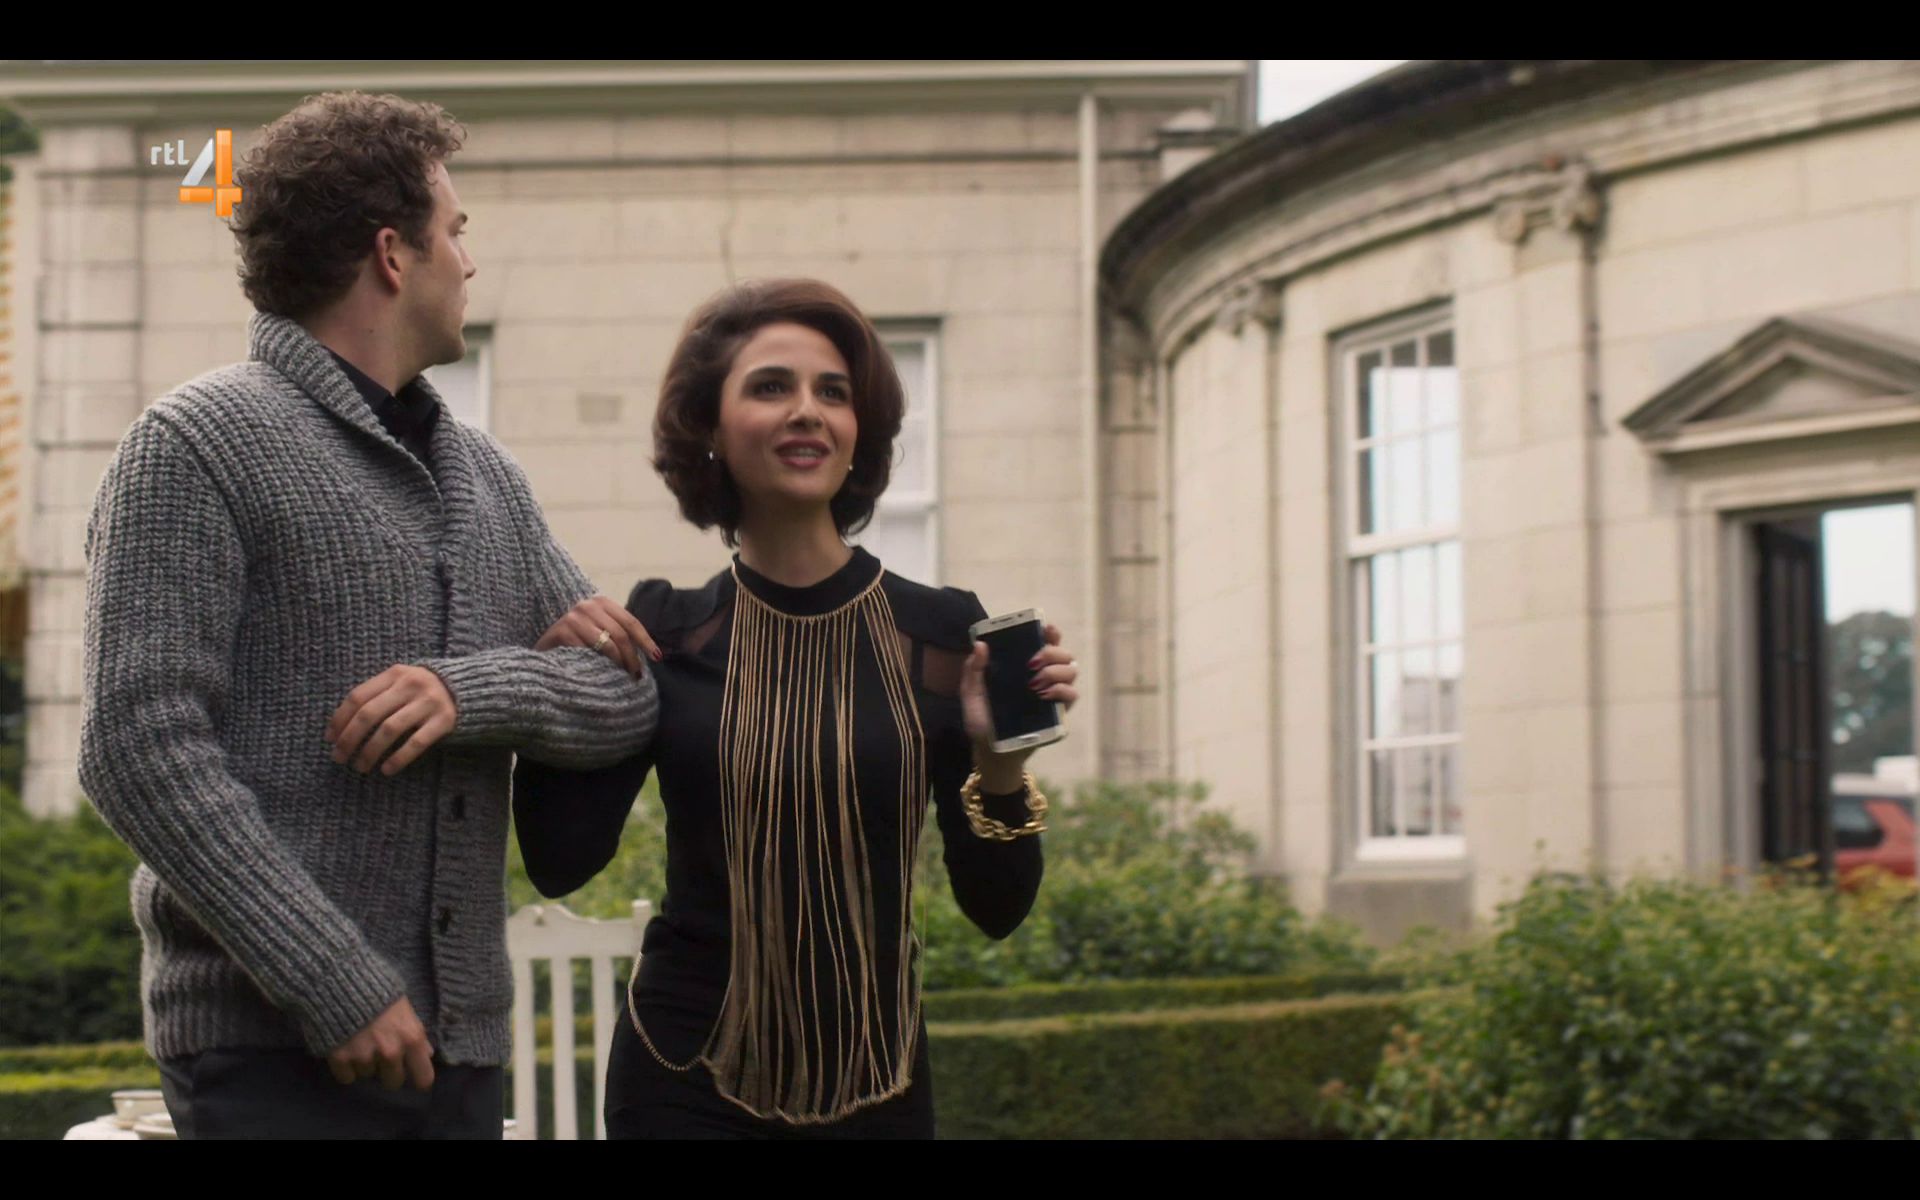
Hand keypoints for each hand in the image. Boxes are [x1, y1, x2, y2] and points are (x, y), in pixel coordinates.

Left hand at [326, 665, 458, 775]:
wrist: (469, 688)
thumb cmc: (423, 691)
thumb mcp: (401, 683)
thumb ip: (376, 695)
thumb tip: (339, 727)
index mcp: (395, 674)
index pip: (358, 697)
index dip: (340, 719)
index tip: (330, 739)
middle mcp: (411, 685)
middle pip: (369, 714)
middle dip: (349, 739)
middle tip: (339, 758)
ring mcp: (429, 702)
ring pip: (389, 730)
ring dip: (370, 751)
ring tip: (360, 767)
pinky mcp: (444, 720)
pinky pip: (416, 742)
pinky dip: (399, 758)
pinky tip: (387, 770)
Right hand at [327, 996, 434, 1091]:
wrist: (340, 979)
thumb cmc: (377, 988)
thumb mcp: (404, 1006)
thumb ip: (415, 1032)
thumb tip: (427, 1053)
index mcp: (412, 1038)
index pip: (423, 1078)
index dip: (417, 1078)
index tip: (411, 1074)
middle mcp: (391, 1052)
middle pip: (393, 1082)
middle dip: (388, 1072)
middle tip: (380, 1056)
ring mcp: (365, 1057)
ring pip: (368, 1076)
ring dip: (365, 1064)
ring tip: (359, 1042)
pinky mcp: (340, 1059)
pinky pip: (346, 1077)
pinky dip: (345, 1067)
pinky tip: (345, 1049)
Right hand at [535, 595, 660, 678]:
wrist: (544, 646)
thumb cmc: (577, 640)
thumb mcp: (600, 630)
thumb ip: (619, 633)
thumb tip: (652, 653)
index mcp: (602, 602)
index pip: (631, 622)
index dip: (645, 641)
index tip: (657, 657)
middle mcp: (588, 606)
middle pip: (620, 634)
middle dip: (632, 657)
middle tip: (636, 676)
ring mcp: (573, 617)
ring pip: (607, 645)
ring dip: (618, 664)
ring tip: (622, 677)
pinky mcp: (561, 631)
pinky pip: (587, 652)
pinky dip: (597, 665)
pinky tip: (601, 674)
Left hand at [961, 623, 1077, 784]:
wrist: (991, 752)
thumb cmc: (982, 721)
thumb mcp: (972, 694)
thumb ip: (973, 669)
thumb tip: (980, 644)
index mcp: (1024, 667)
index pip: (1044, 643)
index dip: (1050, 633)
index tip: (1046, 628)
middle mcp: (1043, 677)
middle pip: (1063, 653)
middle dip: (1052, 651)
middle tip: (1033, 662)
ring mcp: (1053, 695)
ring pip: (1071, 670)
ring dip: (1056, 670)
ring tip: (1035, 682)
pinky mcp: (1059, 714)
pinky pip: (1072, 695)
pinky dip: (1062, 690)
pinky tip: (1044, 695)